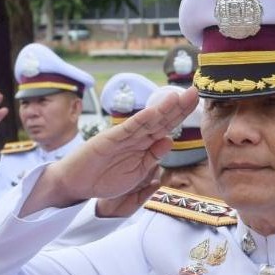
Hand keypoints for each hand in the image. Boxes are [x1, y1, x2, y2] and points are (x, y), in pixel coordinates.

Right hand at [22, 87, 197, 214]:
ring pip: (148, 121)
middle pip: (161, 119)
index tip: (196, 102)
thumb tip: (169, 140)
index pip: (166, 126)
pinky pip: (129, 128)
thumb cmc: (107, 178)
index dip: (180, 115)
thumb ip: (153, 157)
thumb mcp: (138, 172)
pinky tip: (155, 111)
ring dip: (163, 109)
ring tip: (179, 96)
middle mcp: (136, 137)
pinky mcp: (110, 138)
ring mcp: (124, 136)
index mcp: (144, 145)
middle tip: (194, 91)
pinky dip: (142, 120)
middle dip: (178, 107)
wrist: (78, 183)